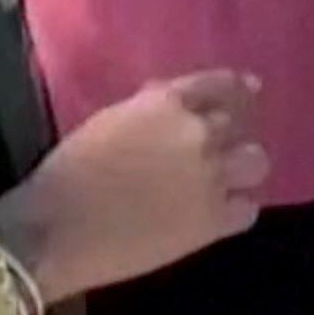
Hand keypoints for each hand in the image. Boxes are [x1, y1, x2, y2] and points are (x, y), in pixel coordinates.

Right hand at [0, 72, 267, 305]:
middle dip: (229, 135)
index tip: (249, 89)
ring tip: (227, 181)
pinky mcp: (212, 221)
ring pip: (255, 163)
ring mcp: (210, 177)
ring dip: (242, 168)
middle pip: (238, 124)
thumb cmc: (69, 173)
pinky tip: (222, 214)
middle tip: (220, 150)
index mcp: (167, 104)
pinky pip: (248, 210)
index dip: (237, 88)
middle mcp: (197, 134)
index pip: (218, 85)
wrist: (58, 230)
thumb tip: (166, 99)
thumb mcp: (108, 120)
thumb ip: (146, 107)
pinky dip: (238, 209)